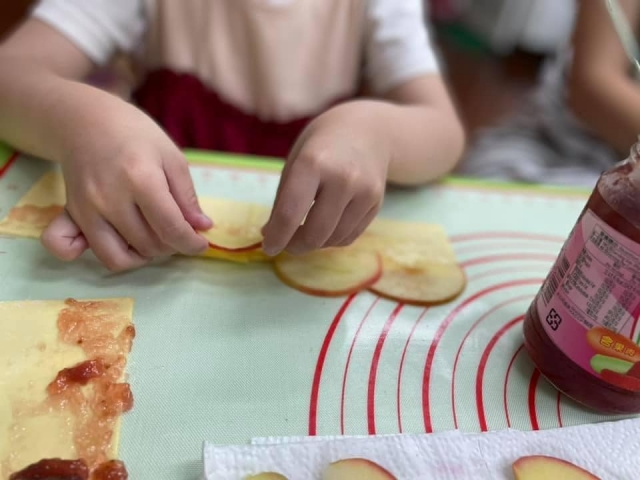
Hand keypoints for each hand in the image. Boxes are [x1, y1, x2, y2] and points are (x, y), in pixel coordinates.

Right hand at [41, 108, 211, 271]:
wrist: (86, 120)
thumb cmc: (135, 135)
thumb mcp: (171, 157)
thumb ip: (187, 196)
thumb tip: (201, 228)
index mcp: (141, 179)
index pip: (170, 228)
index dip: (191, 243)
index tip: (200, 244)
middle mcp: (109, 199)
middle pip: (148, 245)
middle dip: (170, 245)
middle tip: (176, 229)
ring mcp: (86, 209)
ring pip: (118, 258)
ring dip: (143, 255)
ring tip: (154, 236)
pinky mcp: (71, 213)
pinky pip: (72, 250)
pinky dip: (98, 253)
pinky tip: (122, 244)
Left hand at [261, 103, 389, 255]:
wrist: (367, 131)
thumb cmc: (321, 147)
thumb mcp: (295, 163)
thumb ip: (283, 200)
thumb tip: (271, 236)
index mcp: (313, 163)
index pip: (290, 213)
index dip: (277, 237)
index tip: (268, 247)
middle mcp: (342, 178)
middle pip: (315, 234)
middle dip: (295, 246)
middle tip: (285, 244)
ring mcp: (364, 192)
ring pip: (333, 240)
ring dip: (314, 243)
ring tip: (304, 231)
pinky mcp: (376, 203)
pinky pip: (349, 236)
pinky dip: (332, 239)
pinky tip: (325, 226)